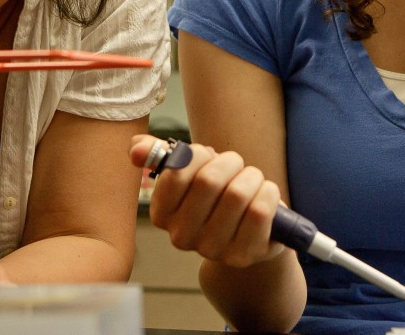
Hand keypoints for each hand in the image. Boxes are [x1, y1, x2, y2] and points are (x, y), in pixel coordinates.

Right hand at [129, 134, 284, 267]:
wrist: (250, 228)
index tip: (208, 157)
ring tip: (252, 182)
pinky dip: (269, 193)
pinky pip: (260, 211)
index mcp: (161, 213)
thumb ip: (163, 156)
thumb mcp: (191, 172)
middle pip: (210, 180)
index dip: (199, 155)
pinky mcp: (244, 255)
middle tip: (236, 167)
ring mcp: (213, 250)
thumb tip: (136, 149)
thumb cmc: (218, 194)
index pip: (177, 171)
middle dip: (230, 162)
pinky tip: (265, 196)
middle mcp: (182, 237)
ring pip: (238, 193)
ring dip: (252, 176)